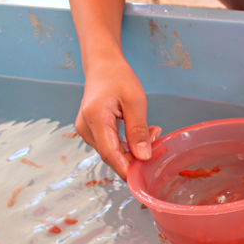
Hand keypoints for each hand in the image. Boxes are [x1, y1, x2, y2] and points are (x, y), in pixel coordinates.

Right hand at [75, 56, 161, 179]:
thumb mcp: (135, 101)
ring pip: (114, 153)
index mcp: (95, 118)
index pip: (110, 154)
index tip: (146, 177)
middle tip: (158, 139)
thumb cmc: (118, 78)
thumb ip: (138, 130)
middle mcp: (86, 128)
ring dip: (135, 149)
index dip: (128, 170)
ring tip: (152, 131)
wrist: (102, 66)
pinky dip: (129, 144)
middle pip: (113, 156)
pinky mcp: (92, 132)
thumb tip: (143, 157)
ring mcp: (87, 132)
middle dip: (138, 156)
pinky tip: (143, 133)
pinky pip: (112, 146)